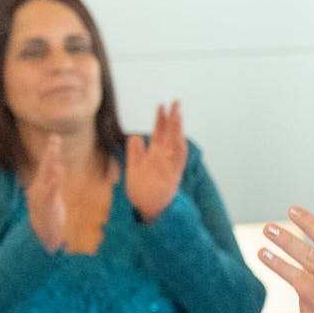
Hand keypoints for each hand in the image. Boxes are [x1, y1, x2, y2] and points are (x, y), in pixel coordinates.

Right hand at [27, 137, 67, 251]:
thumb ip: (53, 183)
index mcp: (41, 187)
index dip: (50, 152)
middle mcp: (38, 190)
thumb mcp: (52, 197)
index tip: (55, 137)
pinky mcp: (47, 208)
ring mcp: (41, 199)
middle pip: (45, 168)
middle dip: (50, 153)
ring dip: (51, 165)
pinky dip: (52, 183)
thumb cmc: (48, 216)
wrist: (41, 238)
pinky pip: (49, 194)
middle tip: (54, 139)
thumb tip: (56, 168)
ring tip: (55, 153)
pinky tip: (56, 174)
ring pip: (46, 179)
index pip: (46, 166)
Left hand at [125, 102, 187, 221]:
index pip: (159, 133)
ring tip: (178, 116)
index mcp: (155, 155)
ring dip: (178, 131)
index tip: (161, 105)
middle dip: (172, 119)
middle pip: (169, 135)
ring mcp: (169, 167)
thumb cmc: (141, 190)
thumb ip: (135, 152)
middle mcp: (164, 158)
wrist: (145, 209)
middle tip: (175, 103)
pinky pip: (178, 162)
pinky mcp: (172, 177)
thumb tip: (135, 136)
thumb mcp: (134, 168)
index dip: (160, 119)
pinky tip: (180, 139)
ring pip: (176, 145)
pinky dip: (179, 151)